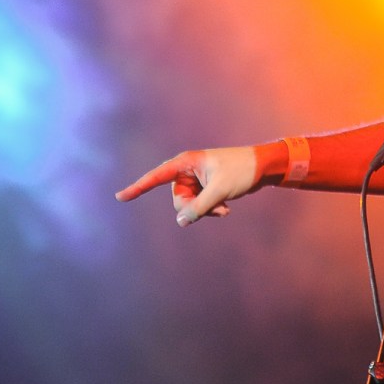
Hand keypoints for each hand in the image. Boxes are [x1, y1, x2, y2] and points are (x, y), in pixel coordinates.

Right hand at [114, 146, 260, 225]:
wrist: (263, 167)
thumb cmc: (241, 171)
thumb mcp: (219, 191)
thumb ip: (199, 207)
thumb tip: (181, 222)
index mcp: (186, 162)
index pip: (156, 176)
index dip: (138, 187)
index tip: (120, 197)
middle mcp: (188, 169)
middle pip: (176, 198)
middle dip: (192, 208)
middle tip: (213, 208)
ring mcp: (196, 179)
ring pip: (188, 204)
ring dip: (204, 210)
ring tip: (223, 210)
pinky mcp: (205, 187)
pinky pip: (198, 204)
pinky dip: (210, 209)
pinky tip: (226, 210)